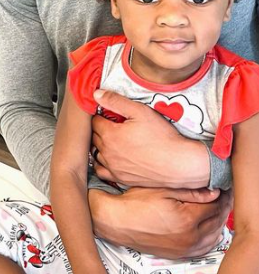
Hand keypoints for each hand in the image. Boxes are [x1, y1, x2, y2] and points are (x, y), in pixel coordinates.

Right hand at [89, 186, 232, 257]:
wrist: (116, 221)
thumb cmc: (135, 202)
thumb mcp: (161, 189)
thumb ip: (190, 191)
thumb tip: (214, 191)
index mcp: (187, 218)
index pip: (215, 205)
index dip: (221, 194)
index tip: (221, 186)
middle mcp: (190, 237)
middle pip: (217, 221)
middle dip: (221, 207)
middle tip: (221, 195)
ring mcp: (185, 248)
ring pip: (214, 236)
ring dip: (218, 222)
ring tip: (215, 208)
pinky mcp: (179, 254)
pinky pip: (204, 248)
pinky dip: (211, 237)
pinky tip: (207, 227)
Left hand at [91, 89, 209, 187]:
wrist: (180, 164)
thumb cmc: (162, 136)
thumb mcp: (140, 111)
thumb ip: (115, 101)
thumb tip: (95, 95)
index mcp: (110, 134)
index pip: (95, 121)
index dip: (102, 115)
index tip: (111, 114)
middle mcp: (108, 152)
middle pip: (94, 136)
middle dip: (101, 128)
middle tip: (113, 125)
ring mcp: (114, 167)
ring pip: (96, 153)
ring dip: (100, 145)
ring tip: (112, 140)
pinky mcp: (121, 179)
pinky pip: (102, 171)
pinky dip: (102, 163)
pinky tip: (111, 158)